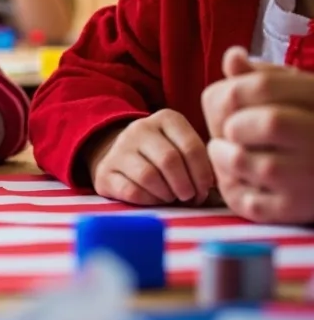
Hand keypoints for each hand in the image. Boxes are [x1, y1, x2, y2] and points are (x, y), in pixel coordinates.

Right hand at [85, 109, 214, 205]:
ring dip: (166, 194)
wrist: (120, 156)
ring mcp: (118, 149)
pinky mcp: (104, 172)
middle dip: (185, 185)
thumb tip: (215, 187)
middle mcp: (139, 129)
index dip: (202, 174)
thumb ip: (200, 160)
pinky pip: (131, 191)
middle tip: (189, 197)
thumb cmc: (164, 156)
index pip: (190, 147)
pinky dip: (148, 201)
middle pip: (169, 160)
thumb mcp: (183, 147)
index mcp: (166, 119)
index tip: (204, 190)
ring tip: (171, 198)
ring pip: (148, 176)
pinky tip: (153, 199)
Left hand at [202, 46, 313, 223]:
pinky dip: (232, 188)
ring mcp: (308, 179)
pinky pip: (246, 201)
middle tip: (230, 129)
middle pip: (257, 122)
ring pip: (244, 162)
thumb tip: (232, 57)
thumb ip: (264, 76)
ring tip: (224, 150)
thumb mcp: (298, 94)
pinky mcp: (294, 210)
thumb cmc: (310, 126)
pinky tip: (238, 177)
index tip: (230, 100)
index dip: (232, 91)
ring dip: (221, 155)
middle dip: (231, 124)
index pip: (262, 86)